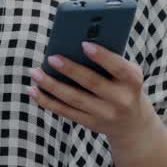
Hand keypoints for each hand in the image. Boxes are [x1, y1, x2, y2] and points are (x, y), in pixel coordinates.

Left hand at [28, 42, 161, 154]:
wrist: (132, 123)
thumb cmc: (123, 84)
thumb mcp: (125, 72)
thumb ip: (107, 59)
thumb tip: (73, 43)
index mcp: (133, 81)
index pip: (118, 67)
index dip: (102, 56)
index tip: (84, 43)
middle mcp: (121, 100)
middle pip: (92, 83)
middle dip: (71, 70)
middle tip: (51, 57)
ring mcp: (105, 114)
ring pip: (75, 99)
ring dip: (52, 86)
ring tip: (35, 72)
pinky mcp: (90, 123)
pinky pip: (66, 112)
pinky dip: (47, 101)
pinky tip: (33, 90)